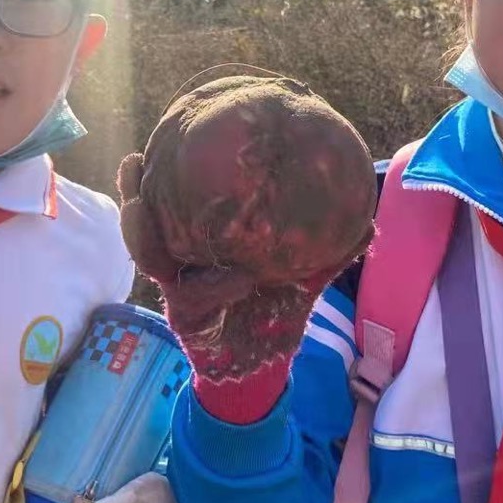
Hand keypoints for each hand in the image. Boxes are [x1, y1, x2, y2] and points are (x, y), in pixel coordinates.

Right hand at [118, 152, 332, 422]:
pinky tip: (239, 278)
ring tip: (141, 205)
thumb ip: (328, 250)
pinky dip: (213, 285)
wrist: (263, 365)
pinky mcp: (182, 317)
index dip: (158, 168)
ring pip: (147, 251)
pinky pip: (189, 296)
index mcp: (204, 237)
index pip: (174, 195)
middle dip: (134, 190)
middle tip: (134, 163)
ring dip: (142, 230)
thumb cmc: (276, 313)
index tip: (161, 136)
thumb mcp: (302, 276)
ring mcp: (177, 286)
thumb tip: (369, 222)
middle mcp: (183, 257)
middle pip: (144, 217)